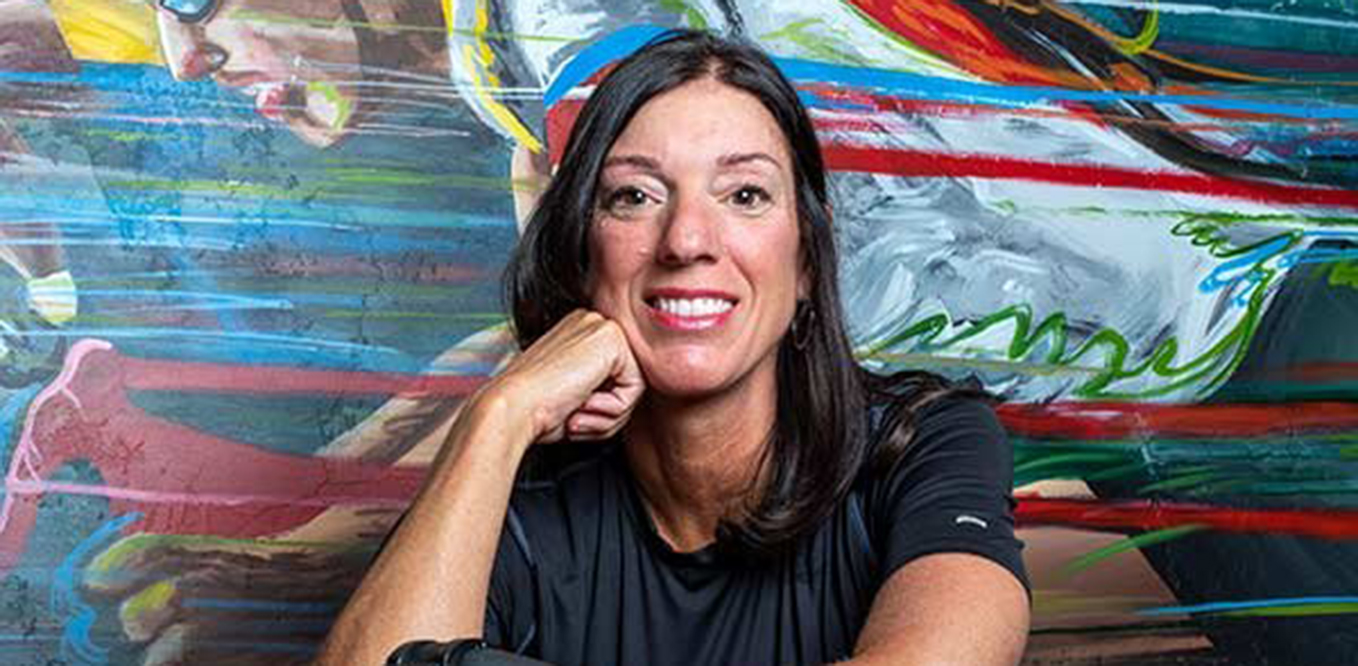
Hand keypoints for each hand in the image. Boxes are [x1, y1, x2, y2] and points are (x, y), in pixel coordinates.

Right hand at [487, 309, 644, 444]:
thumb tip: (627, 401)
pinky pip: (635, 388)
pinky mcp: (611, 339)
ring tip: (578, 414)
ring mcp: (601, 326)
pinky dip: (613, 409)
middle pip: (628, 380)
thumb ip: (603, 391)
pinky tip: (583, 404)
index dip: (600, 408)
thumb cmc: (535, 409)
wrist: (514, 406)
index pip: (617, 377)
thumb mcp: (575, 395)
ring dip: (608, 415)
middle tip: (576, 419)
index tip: (571, 416)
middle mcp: (592, 323)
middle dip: (607, 413)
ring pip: (634, 386)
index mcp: (581, 333)